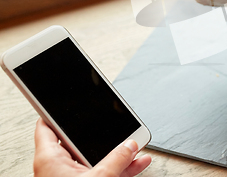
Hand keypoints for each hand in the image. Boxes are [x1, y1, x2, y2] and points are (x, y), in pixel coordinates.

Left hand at [33, 118, 151, 176]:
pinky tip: (138, 161)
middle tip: (114, 122)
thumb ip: (117, 160)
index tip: (66, 98)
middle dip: (101, 133)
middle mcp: (58, 167)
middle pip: (79, 139)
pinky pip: (104, 171)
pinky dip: (120, 167)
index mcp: (50, 159)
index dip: (55, 110)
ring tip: (135, 142)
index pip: (46, 125)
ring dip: (117, 151)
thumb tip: (131, 145)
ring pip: (96, 156)